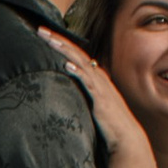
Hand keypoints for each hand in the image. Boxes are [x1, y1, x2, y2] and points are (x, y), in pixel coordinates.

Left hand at [45, 29, 147, 157]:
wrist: (126, 137)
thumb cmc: (109, 121)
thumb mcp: (94, 101)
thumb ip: (84, 91)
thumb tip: (68, 83)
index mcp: (96, 76)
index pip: (76, 54)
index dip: (62, 42)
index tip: (46, 34)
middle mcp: (99, 77)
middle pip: (76, 53)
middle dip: (59, 40)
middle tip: (41, 30)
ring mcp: (100, 87)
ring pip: (81, 63)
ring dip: (65, 51)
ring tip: (51, 41)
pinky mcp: (101, 99)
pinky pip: (88, 83)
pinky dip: (78, 72)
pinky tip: (67, 66)